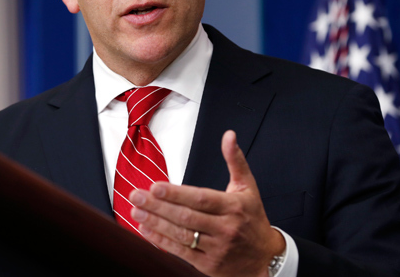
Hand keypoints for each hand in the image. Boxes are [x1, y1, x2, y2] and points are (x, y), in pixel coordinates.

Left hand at [129, 130, 285, 276]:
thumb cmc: (253, 218)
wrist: (264, 256)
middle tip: (136, 196)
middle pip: (186, 216)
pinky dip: (161, 241)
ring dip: (155, 223)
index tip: (155, 186)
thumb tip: (229, 135)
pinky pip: (181, 252)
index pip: (201, 198)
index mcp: (233, 207)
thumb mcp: (248, 187)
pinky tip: (146, 229)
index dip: (177, 193)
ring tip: (136, 211)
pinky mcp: (208, 264)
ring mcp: (216, 248)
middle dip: (158, 206)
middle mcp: (225, 228)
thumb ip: (235, 160)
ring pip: (181, 235)